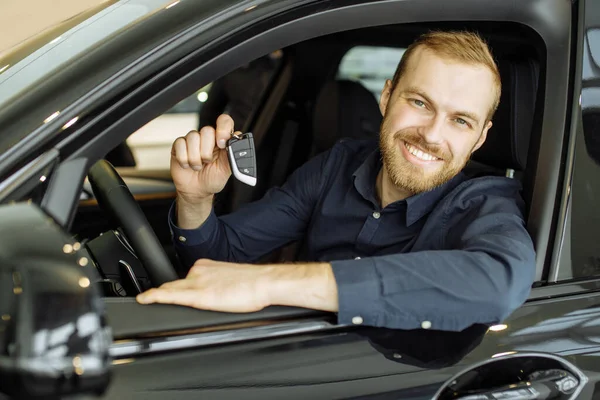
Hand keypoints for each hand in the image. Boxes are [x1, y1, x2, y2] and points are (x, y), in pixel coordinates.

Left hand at [136, 259, 338, 312]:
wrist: (264, 282)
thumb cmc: (253, 283)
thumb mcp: (229, 279)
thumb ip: (216, 283)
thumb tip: (215, 293)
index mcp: (206, 266)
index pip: (184, 278)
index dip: (171, 287)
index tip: (163, 291)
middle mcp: (198, 271)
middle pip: (174, 284)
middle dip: (162, 291)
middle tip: (150, 298)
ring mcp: (197, 282)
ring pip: (169, 290)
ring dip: (157, 295)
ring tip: (146, 299)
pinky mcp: (199, 296)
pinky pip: (171, 296)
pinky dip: (156, 297)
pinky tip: (146, 299)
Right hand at [171, 114, 238, 201]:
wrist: (197, 191)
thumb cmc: (213, 179)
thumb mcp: (227, 169)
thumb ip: (233, 153)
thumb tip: (238, 137)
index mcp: (221, 140)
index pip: (224, 121)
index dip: (222, 129)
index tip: (221, 144)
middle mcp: (207, 138)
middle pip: (207, 130)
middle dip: (207, 151)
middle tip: (207, 162)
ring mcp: (192, 140)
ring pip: (193, 137)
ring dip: (195, 158)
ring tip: (198, 166)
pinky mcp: (179, 146)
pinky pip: (180, 144)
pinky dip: (184, 159)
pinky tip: (187, 165)